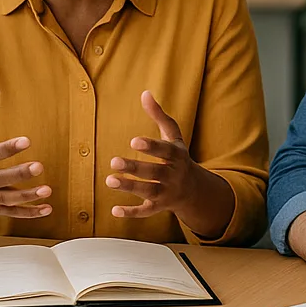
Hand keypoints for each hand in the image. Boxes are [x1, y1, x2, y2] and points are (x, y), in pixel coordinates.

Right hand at [0, 87, 51, 225]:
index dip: (8, 148)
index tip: (27, 140)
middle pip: (0, 178)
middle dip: (19, 173)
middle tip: (40, 166)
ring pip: (8, 199)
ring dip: (28, 196)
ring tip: (48, 190)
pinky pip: (12, 214)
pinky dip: (30, 213)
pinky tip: (48, 209)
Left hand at [106, 91, 216, 218]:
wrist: (195, 190)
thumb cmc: (179, 158)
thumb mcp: (174, 136)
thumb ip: (159, 116)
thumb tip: (145, 93)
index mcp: (177, 156)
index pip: (165, 151)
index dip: (151, 146)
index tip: (134, 141)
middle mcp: (173, 175)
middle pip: (155, 172)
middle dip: (135, 168)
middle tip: (114, 161)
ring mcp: (167, 192)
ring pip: (149, 191)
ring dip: (130, 187)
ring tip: (110, 180)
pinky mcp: (159, 207)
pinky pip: (146, 212)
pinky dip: (131, 213)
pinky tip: (115, 211)